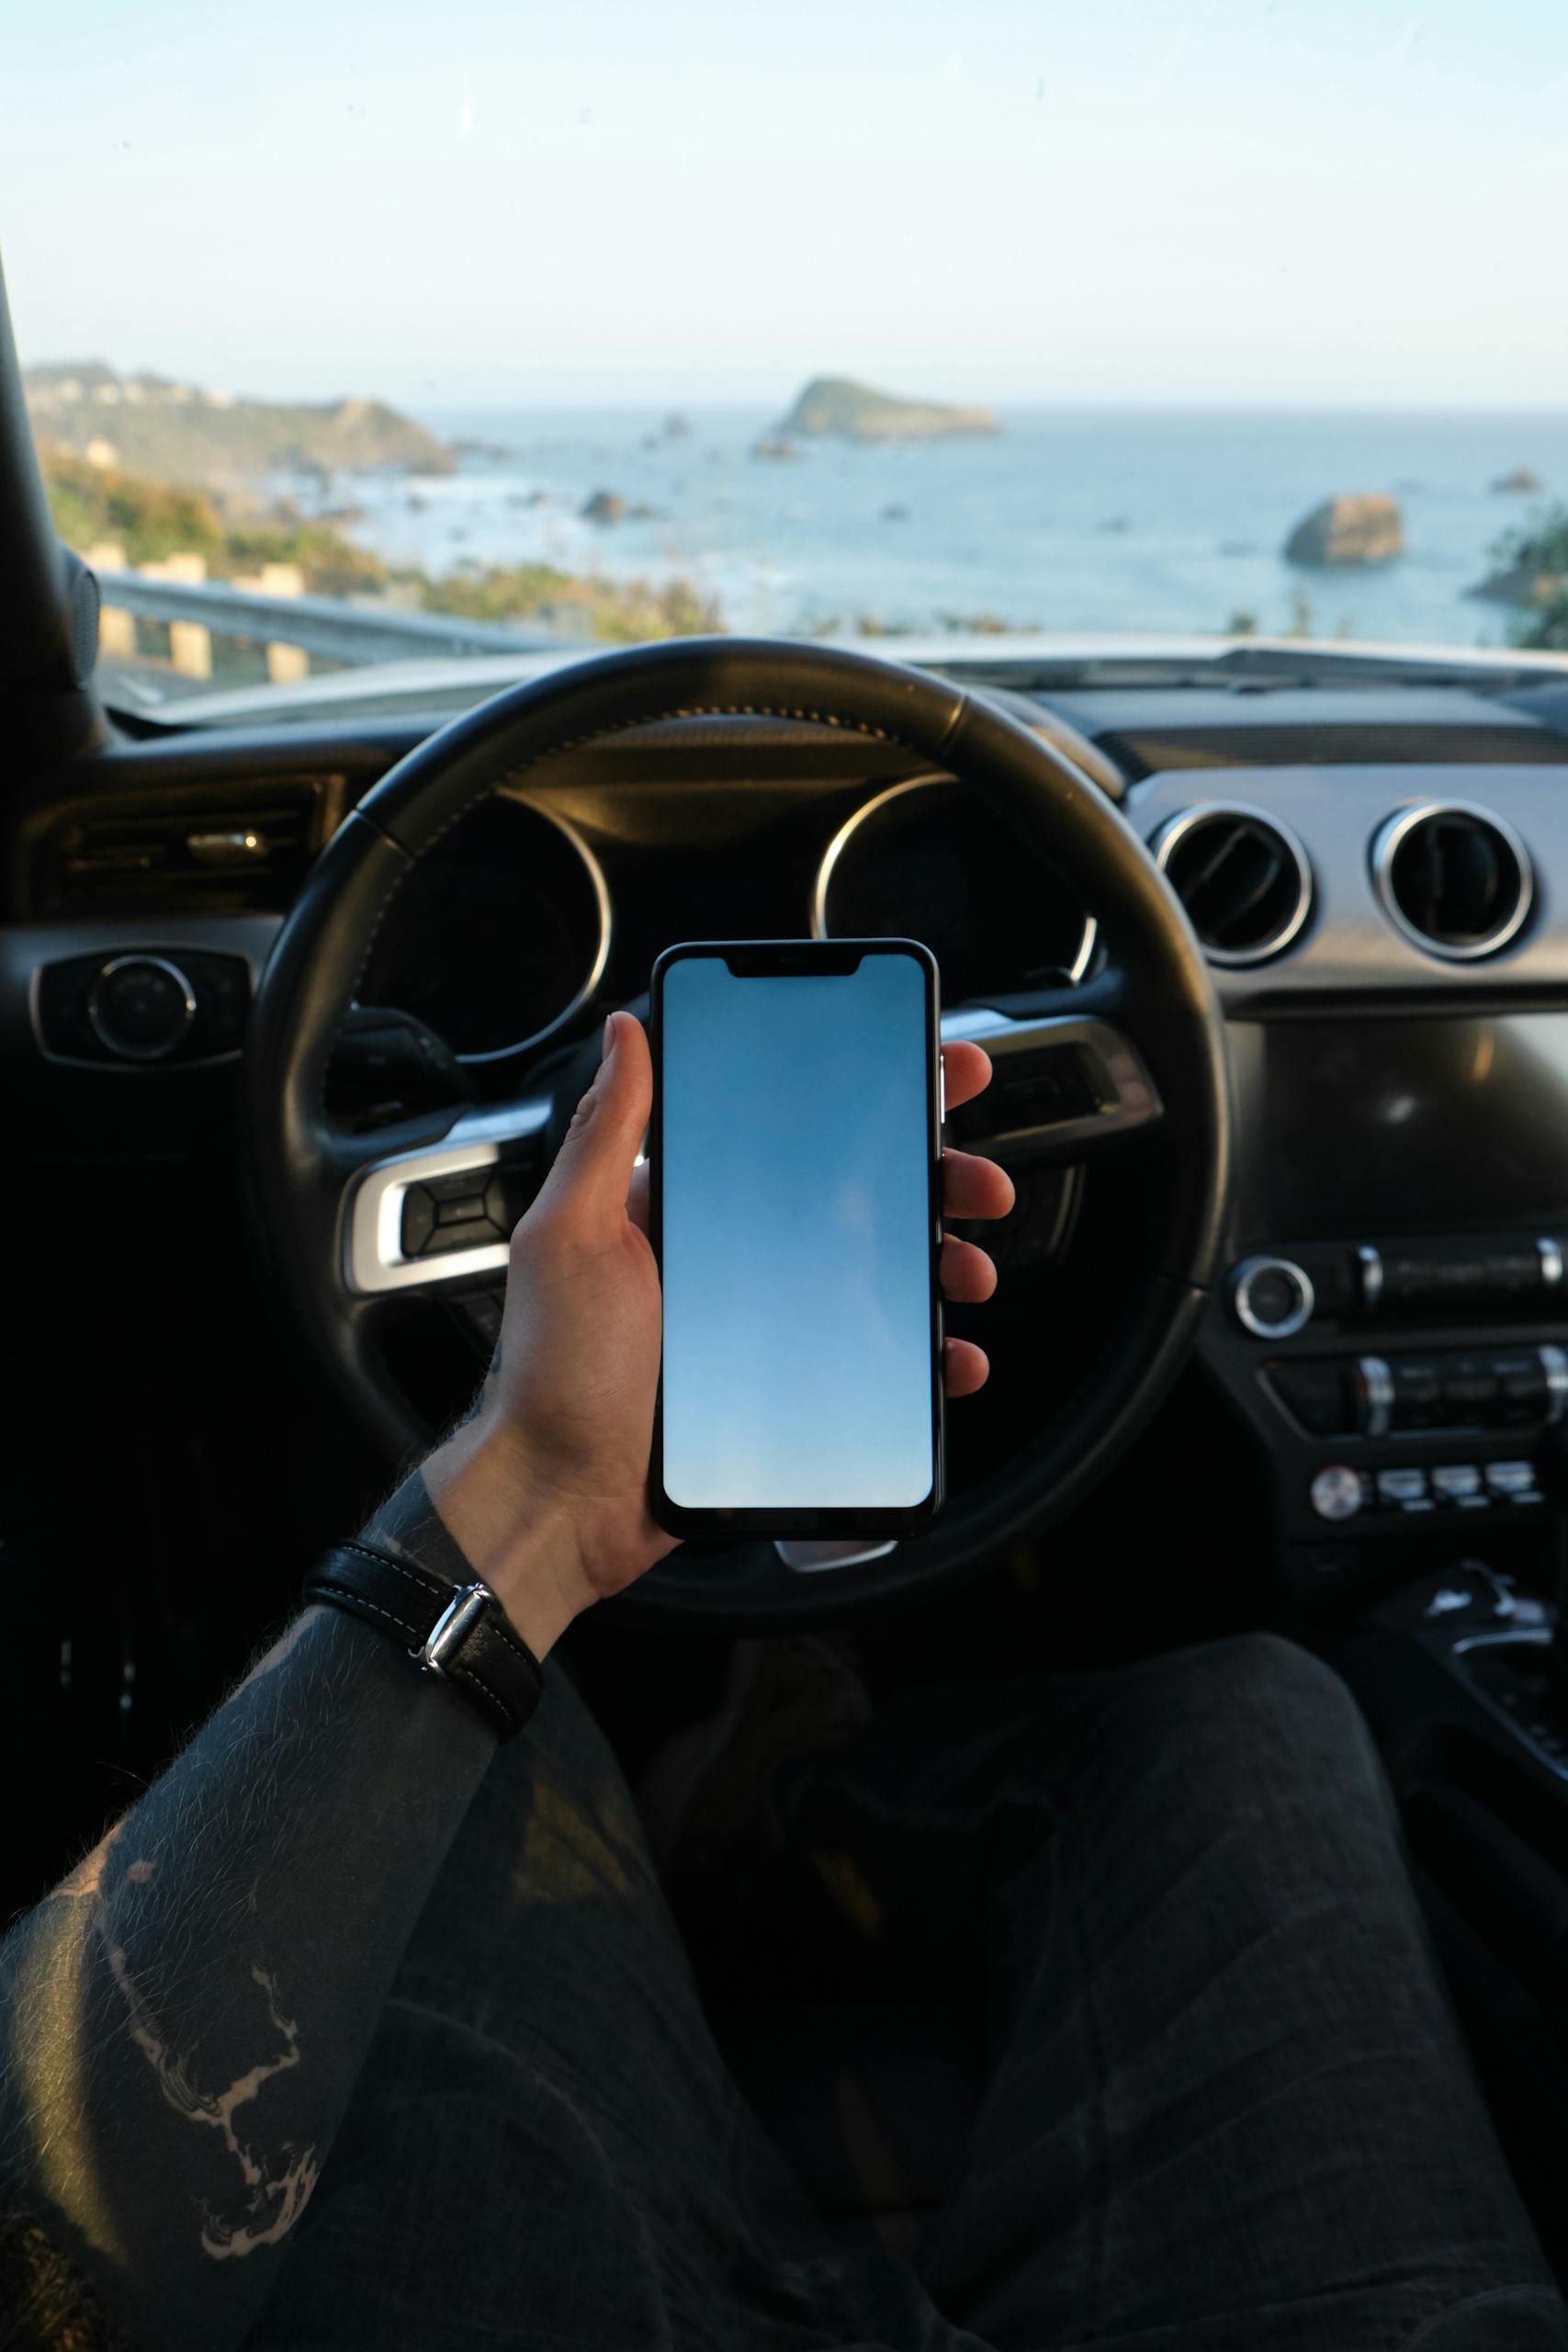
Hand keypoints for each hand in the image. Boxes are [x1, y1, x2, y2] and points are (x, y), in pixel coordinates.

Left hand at [425, 1010, 1013, 1654]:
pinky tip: (955, 1355)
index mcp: (697, 1205)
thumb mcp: (570, 1234)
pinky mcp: (797, 1386)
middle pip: (866, 1196)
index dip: (872, 1094)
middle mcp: (744, 1255)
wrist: (566, 1501)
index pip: (797, 1127)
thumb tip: (624, 1031)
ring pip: (889, 1276)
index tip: (935, 1069)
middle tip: (978, 1181)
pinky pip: (885, 1362)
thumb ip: (606, 1131)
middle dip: (939, 1178)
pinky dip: (933, 1356)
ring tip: (968, 1270)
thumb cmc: (553, 1373)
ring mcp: (777, 1322)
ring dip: (947, 1261)